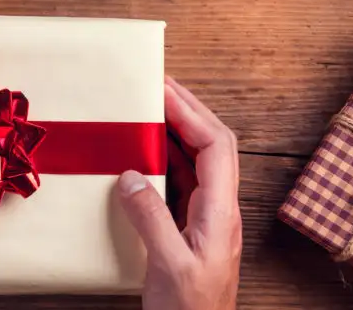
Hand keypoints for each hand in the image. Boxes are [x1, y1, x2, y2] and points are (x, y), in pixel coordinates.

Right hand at [117, 76, 241, 309]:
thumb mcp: (168, 265)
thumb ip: (151, 218)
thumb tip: (131, 176)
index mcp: (221, 213)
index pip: (216, 145)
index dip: (191, 112)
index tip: (162, 88)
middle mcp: (220, 211)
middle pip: (213, 146)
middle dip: (188, 111)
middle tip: (157, 86)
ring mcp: (208, 222)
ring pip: (200, 163)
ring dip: (177, 133)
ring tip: (149, 112)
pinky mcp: (191, 233)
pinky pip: (183, 184)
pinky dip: (166, 161)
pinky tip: (145, 158)